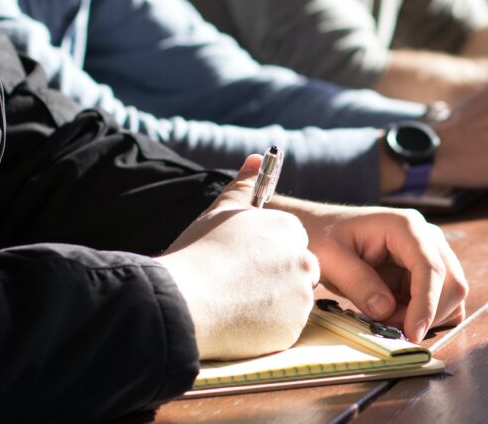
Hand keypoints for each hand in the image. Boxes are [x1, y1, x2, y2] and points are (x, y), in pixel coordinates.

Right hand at [156, 155, 319, 360]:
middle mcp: (303, 261)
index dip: (266, 254)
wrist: (184, 302)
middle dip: (275, 278)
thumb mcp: (221, 211)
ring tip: (234, 302)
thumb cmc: (199, 253)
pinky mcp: (292, 329)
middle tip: (238, 285)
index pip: (291, 241)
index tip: (243, 262)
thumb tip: (256, 158)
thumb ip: (244, 185)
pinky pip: (284, 328)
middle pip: (297, 271)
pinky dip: (267, 328)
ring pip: (292, 301)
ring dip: (271, 304)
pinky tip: (238, 322)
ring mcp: (301, 297)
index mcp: (289, 230)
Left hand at [278, 201, 468, 342]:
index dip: (426, 304)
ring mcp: (429, 253)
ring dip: (426, 316)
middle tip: (390, 328)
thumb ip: (358, 282)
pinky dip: (426, 315)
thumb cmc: (323, 237)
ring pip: (451, 294)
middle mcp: (426, 237)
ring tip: (387, 318)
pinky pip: (441, 299)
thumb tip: (386, 310)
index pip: (431, 268)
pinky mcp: (425, 271)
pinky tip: (398, 316)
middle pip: (452, 282)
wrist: (321, 229)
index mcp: (406, 226)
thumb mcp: (330, 258)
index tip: (412, 334)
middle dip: (427, 313)